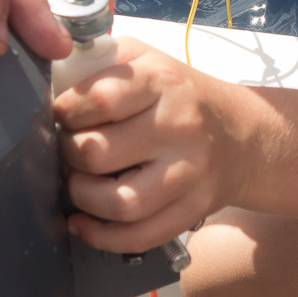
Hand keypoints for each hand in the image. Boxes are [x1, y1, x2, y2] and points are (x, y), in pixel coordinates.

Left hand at [55, 36, 257, 249]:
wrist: (245, 137)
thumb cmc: (184, 97)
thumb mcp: (149, 60)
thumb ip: (102, 60)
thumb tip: (52, 78)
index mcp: (162, 83)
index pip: (99, 99)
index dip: (65, 112)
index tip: (60, 116)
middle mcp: (178, 128)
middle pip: (97, 153)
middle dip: (67, 155)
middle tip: (68, 150)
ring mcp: (187, 174)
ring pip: (118, 202)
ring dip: (82, 197)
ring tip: (78, 184)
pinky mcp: (192, 210)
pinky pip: (139, 236)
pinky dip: (101, 236)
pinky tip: (84, 222)